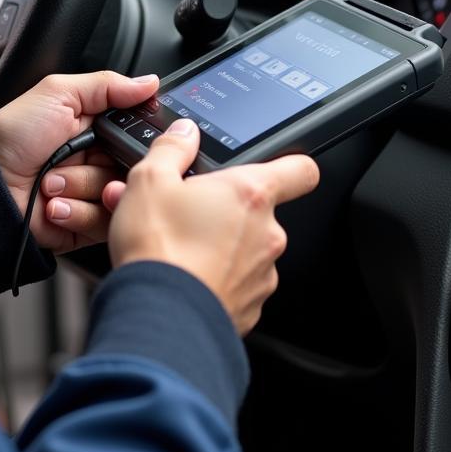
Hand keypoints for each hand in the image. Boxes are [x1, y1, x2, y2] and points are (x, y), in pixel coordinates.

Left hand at [0, 71, 159, 253]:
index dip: (137, 137)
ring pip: (117, 194)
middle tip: (74, 156)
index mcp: (98, 129)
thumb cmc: (12, 137)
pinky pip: (104, 222)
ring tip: (50, 182)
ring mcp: (93, 194)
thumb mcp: (57, 94)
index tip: (120, 137)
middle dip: (99, 164)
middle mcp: (99, 161)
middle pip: (132, 166)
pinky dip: (77, 212)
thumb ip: (107, 86)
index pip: (138, 133)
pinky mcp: (86, 224)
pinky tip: (53, 204)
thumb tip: (148, 83)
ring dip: (79, 187)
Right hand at [105, 119, 318, 334]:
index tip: (276, 166)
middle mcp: (267, 234)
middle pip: (258, 212)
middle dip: (223, 210)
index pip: (301, 170)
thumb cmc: (159, 250)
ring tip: (174, 247)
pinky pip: (235, 284)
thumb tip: (184, 134)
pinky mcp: (249, 308)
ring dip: (216, 245)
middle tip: (184, 212)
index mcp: (250, 194)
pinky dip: (213, 279)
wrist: (158, 318)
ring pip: (245, 250)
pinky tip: (182, 276)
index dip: (291, 164)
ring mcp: (262, 275)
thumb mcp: (149, 180)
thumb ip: (171, 149)